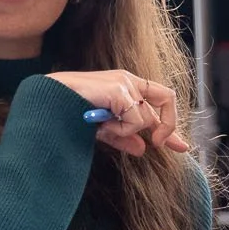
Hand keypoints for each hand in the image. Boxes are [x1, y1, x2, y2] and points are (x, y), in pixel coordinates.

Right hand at [46, 70, 189, 155]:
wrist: (46, 103)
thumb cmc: (68, 112)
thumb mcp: (101, 129)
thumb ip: (123, 137)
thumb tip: (142, 149)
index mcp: (124, 86)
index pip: (158, 104)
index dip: (170, 127)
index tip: (182, 147)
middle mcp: (128, 80)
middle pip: (165, 101)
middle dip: (165, 128)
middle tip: (156, 145)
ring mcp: (124, 83)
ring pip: (145, 118)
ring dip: (126, 131)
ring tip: (103, 129)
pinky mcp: (119, 89)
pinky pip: (134, 120)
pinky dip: (120, 130)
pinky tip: (101, 126)